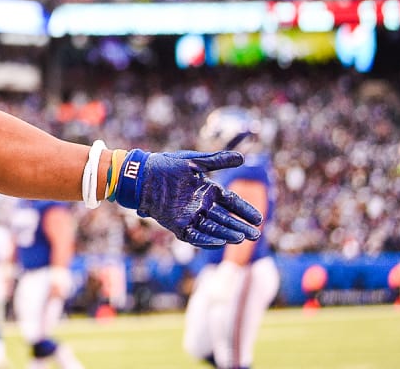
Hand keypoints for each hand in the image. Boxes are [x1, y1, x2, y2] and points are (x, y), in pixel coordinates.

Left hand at [112, 149, 261, 247]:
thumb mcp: (194, 161)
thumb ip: (217, 161)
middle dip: (240, 226)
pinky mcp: (177, 224)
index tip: (259, 219)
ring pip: (213, 228)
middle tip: (256, 235)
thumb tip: (243, 158)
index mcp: (207, 190)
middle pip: (225, 219)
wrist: (140, 175)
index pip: (231, 202)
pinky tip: (219, 242)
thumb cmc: (166, 165)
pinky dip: (206, 240)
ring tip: (241, 238)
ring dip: (226, 234)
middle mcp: (201, 205)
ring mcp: (189, 216)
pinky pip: (194, 236)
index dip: (244, 210)